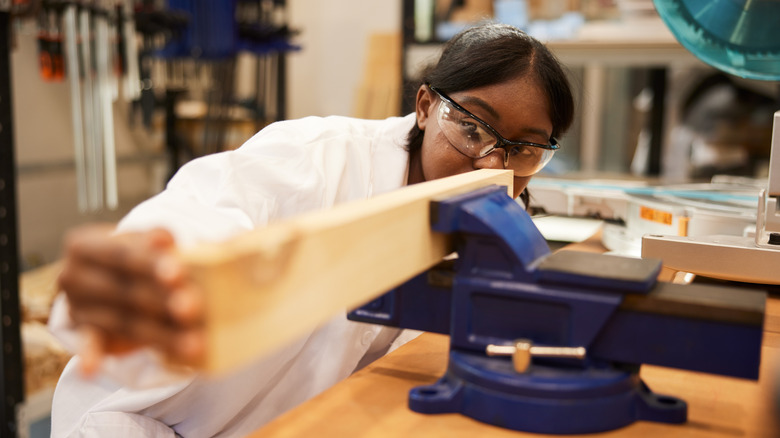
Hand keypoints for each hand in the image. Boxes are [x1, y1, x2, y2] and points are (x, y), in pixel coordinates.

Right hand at [57, 224, 204, 374]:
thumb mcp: (143, 240)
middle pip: (123, 290)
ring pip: (124, 322)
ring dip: (159, 335)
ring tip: (193, 343)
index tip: (178, 273)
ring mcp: (77, 307)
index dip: (150, 263)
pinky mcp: (86, 332)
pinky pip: (91, 346)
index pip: (121, 254)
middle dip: (161, 300)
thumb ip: (157, 237)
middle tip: (192, 308)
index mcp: (83, 245)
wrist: (111, 275)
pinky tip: (92, 371)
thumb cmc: (136, 254)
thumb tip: (167, 240)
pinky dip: (92, 357)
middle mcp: (72, 276)